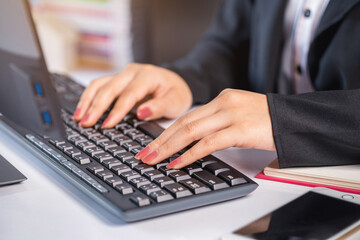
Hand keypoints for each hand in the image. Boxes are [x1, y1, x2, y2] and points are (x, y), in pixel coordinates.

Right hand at [72, 63, 192, 127]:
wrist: (175, 82)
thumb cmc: (176, 93)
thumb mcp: (175, 102)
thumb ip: (159, 107)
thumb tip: (141, 112)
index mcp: (147, 76)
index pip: (128, 94)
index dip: (116, 111)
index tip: (107, 125)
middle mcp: (132, 72)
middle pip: (109, 88)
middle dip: (96, 107)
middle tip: (86, 123)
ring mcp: (123, 74)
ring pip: (99, 84)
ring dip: (87, 101)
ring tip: (79, 118)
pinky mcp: (117, 80)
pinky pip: (99, 86)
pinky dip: (89, 97)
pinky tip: (82, 109)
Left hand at [135, 89, 275, 168]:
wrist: (294, 118)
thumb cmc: (267, 120)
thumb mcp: (239, 114)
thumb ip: (218, 122)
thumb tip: (196, 140)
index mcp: (221, 99)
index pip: (187, 117)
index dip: (166, 132)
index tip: (152, 144)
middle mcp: (223, 104)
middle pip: (183, 124)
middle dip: (160, 141)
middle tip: (144, 155)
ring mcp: (231, 115)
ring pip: (191, 131)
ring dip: (169, 148)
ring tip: (154, 160)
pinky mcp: (240, 129)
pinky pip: (208, 143)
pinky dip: (190, 154)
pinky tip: (178, 163)